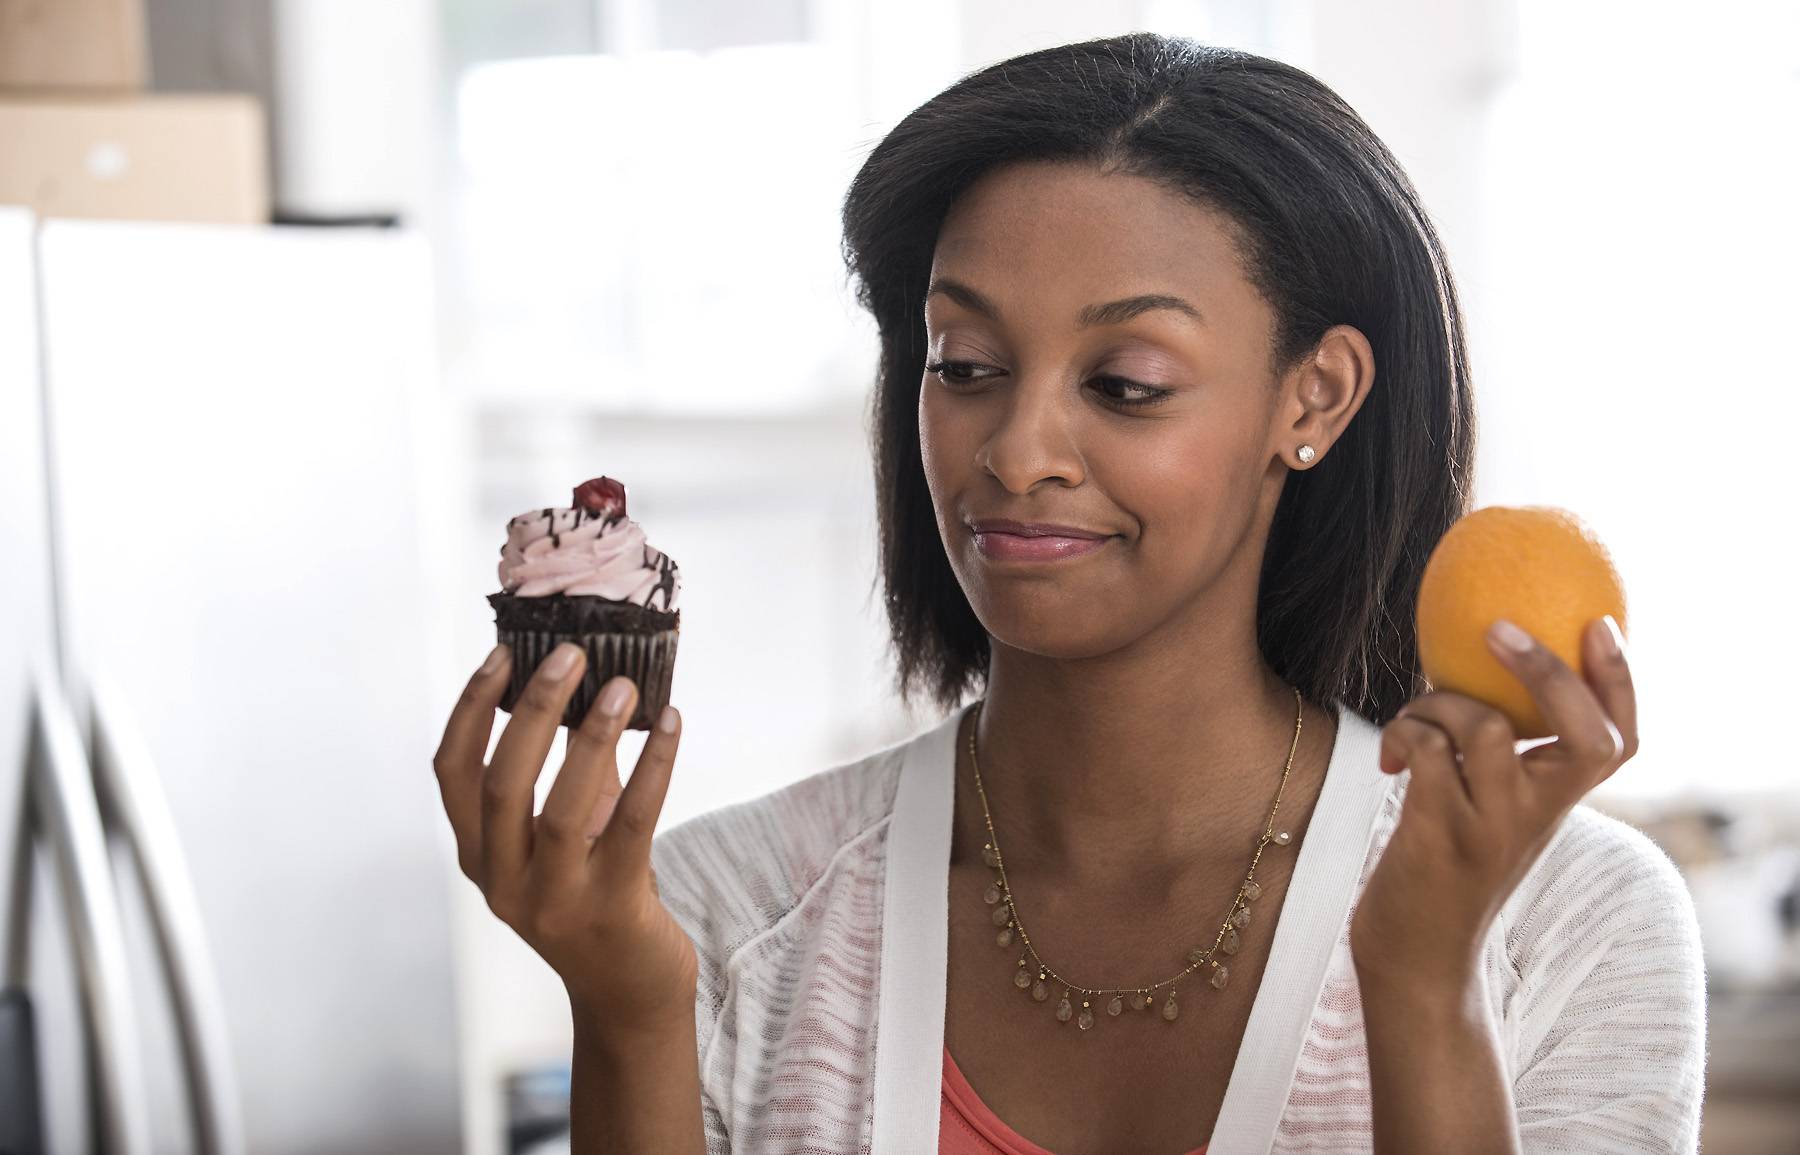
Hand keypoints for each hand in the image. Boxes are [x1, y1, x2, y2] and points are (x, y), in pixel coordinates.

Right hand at [432, 641, 699, 1031]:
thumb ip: (571, 769)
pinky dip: (653, 766)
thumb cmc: (597, 893)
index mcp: (481, 856)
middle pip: (501, 784)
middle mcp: (505, 881)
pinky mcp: (612, 908)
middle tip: (570, 654)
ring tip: (624, 685)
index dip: (472, 709)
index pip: (453, 772)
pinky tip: (672, 724)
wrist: (629, 988)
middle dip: (533, 711)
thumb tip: (588, 683)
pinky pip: (633, 825)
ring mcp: (555, 901)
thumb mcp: (569, 832)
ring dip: (592, 737)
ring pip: (562, 808)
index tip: (502, 654)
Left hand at [1350, 615, 1636, 989]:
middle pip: (1585, 735)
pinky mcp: (1440, 834)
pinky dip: (1405, 733)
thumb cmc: (1446, 869)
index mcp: (1557, 805)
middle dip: (1547, 671)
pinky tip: (1390, 758)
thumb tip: (1478, 663)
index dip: (1620, 683)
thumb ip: (1505, 761)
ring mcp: (1492, 827)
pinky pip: (1429, 750)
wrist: (1417, 958)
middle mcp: (1537, 816)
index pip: (1619, 743)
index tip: (1600, 624)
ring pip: (1486, 725)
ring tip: (1414, 723)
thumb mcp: (1491, 814)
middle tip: (1499, 627)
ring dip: (1438, 701)